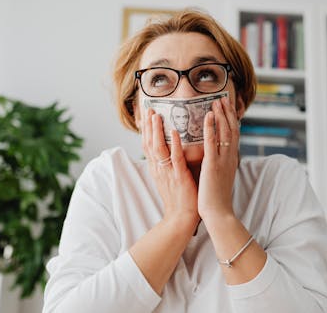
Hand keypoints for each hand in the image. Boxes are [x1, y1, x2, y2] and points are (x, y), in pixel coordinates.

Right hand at [141, 108, 199, 230]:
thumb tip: (172, 147)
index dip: (145, 129)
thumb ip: (169, 162)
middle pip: (148, 143)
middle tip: (148, 109)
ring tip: (156, 116)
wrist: (181, 218)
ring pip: (158, 148)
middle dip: (147, 125)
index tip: (145, 115)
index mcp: (156, 168)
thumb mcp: (169, 177)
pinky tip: (175, 132)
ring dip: (156, 131)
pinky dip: (174, 144)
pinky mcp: (178, 177)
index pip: (147, 144)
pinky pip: (175, 158)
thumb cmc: (180, 198)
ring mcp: (167, 172)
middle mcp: (158, 169)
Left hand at [198, 97, 238, 220]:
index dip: (231, 120)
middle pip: (232, 130)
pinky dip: (210, 127)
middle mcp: (230, 158)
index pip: (234, 135)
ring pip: (224, 132)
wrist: (218, 213)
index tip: (228, 108)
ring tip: (217, 101)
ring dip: (221, 115)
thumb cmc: (216, 198)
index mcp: (231, 160)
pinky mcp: (213, 165)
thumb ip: (220, 164)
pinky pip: (212, 142)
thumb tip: (217, 156)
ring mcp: (223, 161)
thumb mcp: (221, 177)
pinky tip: (208, 116)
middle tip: (223, 98)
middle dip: (228, 113)